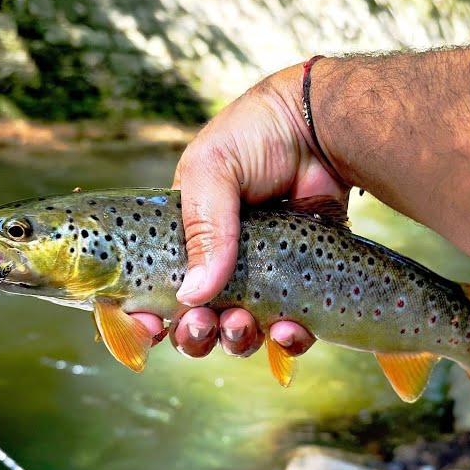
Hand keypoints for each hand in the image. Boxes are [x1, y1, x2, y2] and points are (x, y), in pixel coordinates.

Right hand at [133, 62, 347, 359]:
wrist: (322, 128)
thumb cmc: (257, 137)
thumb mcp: (211, 172)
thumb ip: (202, 230)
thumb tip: (193, 296)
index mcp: (185, 237)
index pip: (156, 291)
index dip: (147, 318)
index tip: (149, 330)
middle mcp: (221, 264)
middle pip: (198, 323)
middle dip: (194, 336)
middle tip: (202, 325)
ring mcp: (263, 277)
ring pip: (242, 333)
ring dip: (237, 341)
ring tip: (243, 325)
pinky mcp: (303, 284)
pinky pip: (292, 329)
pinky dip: (289, 340)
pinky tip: (289, 329)